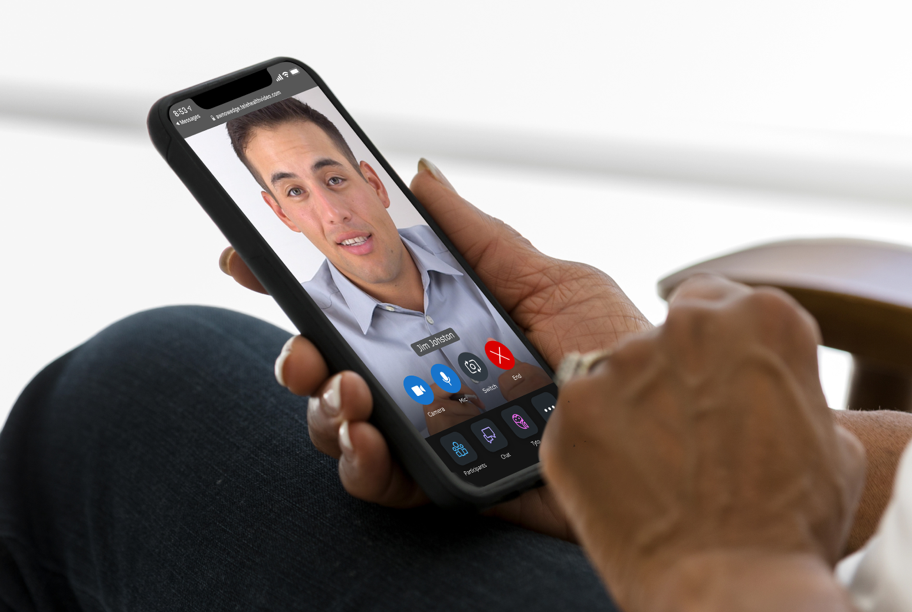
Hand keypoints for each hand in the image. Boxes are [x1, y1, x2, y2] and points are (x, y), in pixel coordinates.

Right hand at [220, 158, 652, 538]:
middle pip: (330, 363)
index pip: (354, 300)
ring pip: (337, 420)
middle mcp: (423, 377)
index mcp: (441, 324)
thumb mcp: (548, 281)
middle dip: (298, 350)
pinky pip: (373, 479)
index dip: (298, 280)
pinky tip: (366, 438)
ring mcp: (427, 431)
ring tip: (351, 390)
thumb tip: (420, 173)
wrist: (662, 429)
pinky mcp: (439, 484)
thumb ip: (477, 237)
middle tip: (307, 346)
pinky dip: (355, 459)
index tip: (249, 256)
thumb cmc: (616, 352)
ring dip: (323, 403)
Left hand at [540, 275, 865, 610]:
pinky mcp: (573, 406)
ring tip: (656, 471)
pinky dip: (593, 443)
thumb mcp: (831, 439)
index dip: (709, 346)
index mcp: (761, 318)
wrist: (734, 587)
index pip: (714, 301)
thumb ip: (786, 387)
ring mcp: (622, 361)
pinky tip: (621, 483)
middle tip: (685, 435)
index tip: (707, 377)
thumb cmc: (792, 524)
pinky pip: (579, 414)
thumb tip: (764, 385)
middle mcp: (687, 325)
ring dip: (631, 409)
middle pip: (664, 336)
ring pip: (618, 373)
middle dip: (671, 376)